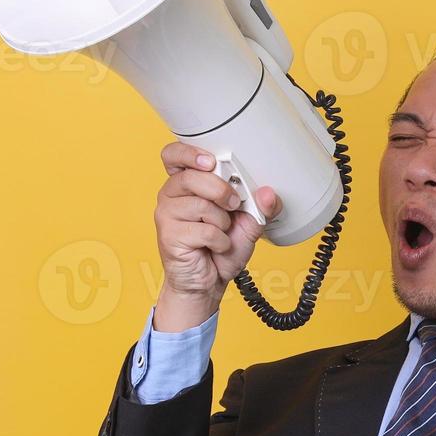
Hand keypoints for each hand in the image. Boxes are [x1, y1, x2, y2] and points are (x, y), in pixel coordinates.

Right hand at [153, 141, 281, 331]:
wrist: (210, 282)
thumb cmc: (221, 248)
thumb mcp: (249, 223)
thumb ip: (261, 206)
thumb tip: (268, 194)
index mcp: (187, 183)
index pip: (175, 155)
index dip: (190, 153)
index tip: (211, 161)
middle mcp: (172, 194)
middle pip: (191, 177)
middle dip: (221, 190)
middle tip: (232, 205)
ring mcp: (167, 214)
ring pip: (200, 204)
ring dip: (221, 222)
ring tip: (220, 232)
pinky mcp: (169, 236)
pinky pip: (203, 230)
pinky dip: (219, 241)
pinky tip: (215, 247)